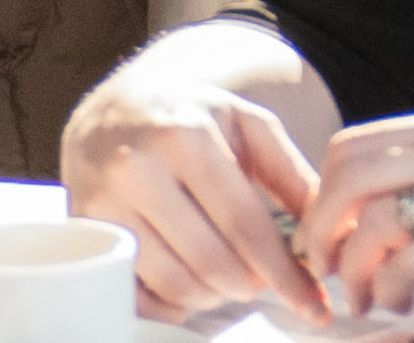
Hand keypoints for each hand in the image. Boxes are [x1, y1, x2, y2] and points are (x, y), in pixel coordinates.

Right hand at [62, 82, 325, 324]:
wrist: (113, 107)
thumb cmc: (191, 116)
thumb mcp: (246, 123)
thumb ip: (289, 171)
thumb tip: (330, 223)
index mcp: (188, 136)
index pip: (245, 223)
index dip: (282, 270)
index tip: (311, 302)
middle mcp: (139, 170)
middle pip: (210, 261)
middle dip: (248, 284)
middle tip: (261, 281)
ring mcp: (104, 207)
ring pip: (174, 285)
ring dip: (213, 297)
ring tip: (228, 278)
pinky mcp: (83, 238)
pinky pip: (135, 298)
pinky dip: (171, 306)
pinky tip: (190, 289)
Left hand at [298, 105, 413, 320]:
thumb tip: (364, 206)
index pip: (354, 145)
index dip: (321, 195)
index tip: (324, 237)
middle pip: (350, 177)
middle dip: (320, 232)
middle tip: (324, 272)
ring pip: (372, 222)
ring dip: (351, 272)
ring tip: (363, 299)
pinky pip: (409, 262)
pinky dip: (388, 290)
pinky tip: (398, 302)